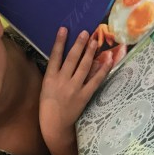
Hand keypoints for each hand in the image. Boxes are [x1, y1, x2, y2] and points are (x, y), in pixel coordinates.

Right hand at [39, 27, 111, 148]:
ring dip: (90, 52)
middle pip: (71, 59)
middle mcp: (61, 81)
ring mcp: (73, 89)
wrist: (54, 126)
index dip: (59, 42)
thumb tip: (66, 58)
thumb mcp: (46, 88)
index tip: (64, 29)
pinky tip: (107, 60)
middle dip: (79, 44)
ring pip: (84, 66)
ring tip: (94, 41)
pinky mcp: (84, 96)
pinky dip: (102, 70)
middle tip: (85, 33)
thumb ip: (55, 73)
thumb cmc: (48, 106)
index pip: (54, 56)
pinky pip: (95, 81)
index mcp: (49, 79)